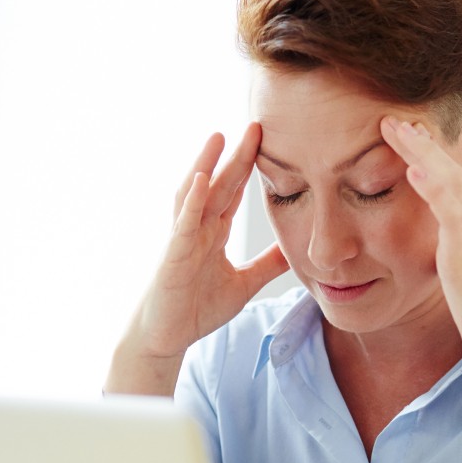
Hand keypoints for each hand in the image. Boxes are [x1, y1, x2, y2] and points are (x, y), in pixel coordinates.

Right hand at [107, 125, 287, 393]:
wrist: (165, 337)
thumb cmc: (196, 309)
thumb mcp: (244, 284)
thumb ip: (267, 265)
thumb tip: (295, 250)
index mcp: (213, 233)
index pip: (234, 193)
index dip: (250, 167)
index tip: (269, 140)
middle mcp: (197, 229)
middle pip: (219, 185)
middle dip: (235, 156)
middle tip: (255, 125)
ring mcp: (182, 240)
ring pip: (194, 194)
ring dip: (205, 166)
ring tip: (219, 137)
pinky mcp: (172, 257)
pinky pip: (182, 225)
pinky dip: (190, 202)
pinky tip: (200, 180)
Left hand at [378, 116, 461, 424]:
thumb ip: (461, 261)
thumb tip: (448, 260)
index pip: (461, 183)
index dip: (435, 161)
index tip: (412, 144)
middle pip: (455, 170)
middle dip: (425, 144)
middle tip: (397, 121)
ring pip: (450, 176)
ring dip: (421, 150)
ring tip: (394, 128)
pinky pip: (449, 203)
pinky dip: (431, 181)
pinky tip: (411, 166)